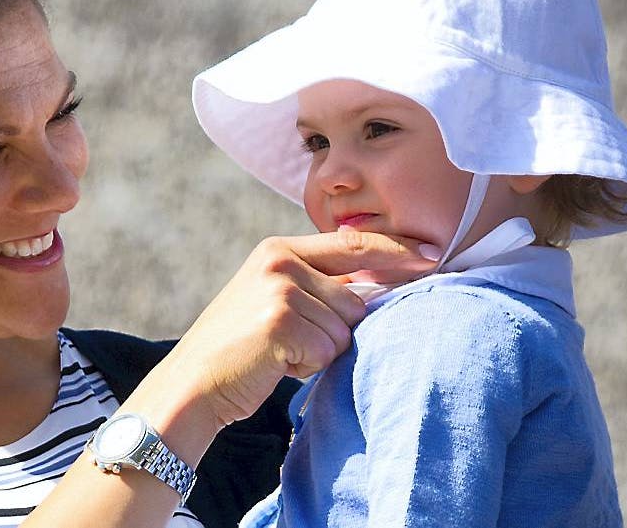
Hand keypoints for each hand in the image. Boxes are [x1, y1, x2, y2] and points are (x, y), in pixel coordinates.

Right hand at [163, 231, 438, 428]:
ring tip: (279, 353)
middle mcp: (280, 260)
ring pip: (344, 329)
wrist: (193, 382)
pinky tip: (275, 363)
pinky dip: (308, 366)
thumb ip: (317, 284)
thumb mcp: (272, 298)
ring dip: (320, 351)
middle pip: (356, 298)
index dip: (397, 251)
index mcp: (279, 249)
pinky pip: (328, 350)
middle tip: (291, 343)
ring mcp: (280, 289)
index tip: (433, 255)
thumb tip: (379, 285)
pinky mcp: (281, 321)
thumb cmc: (238, 348)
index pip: (354, 243)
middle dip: (335, 330)